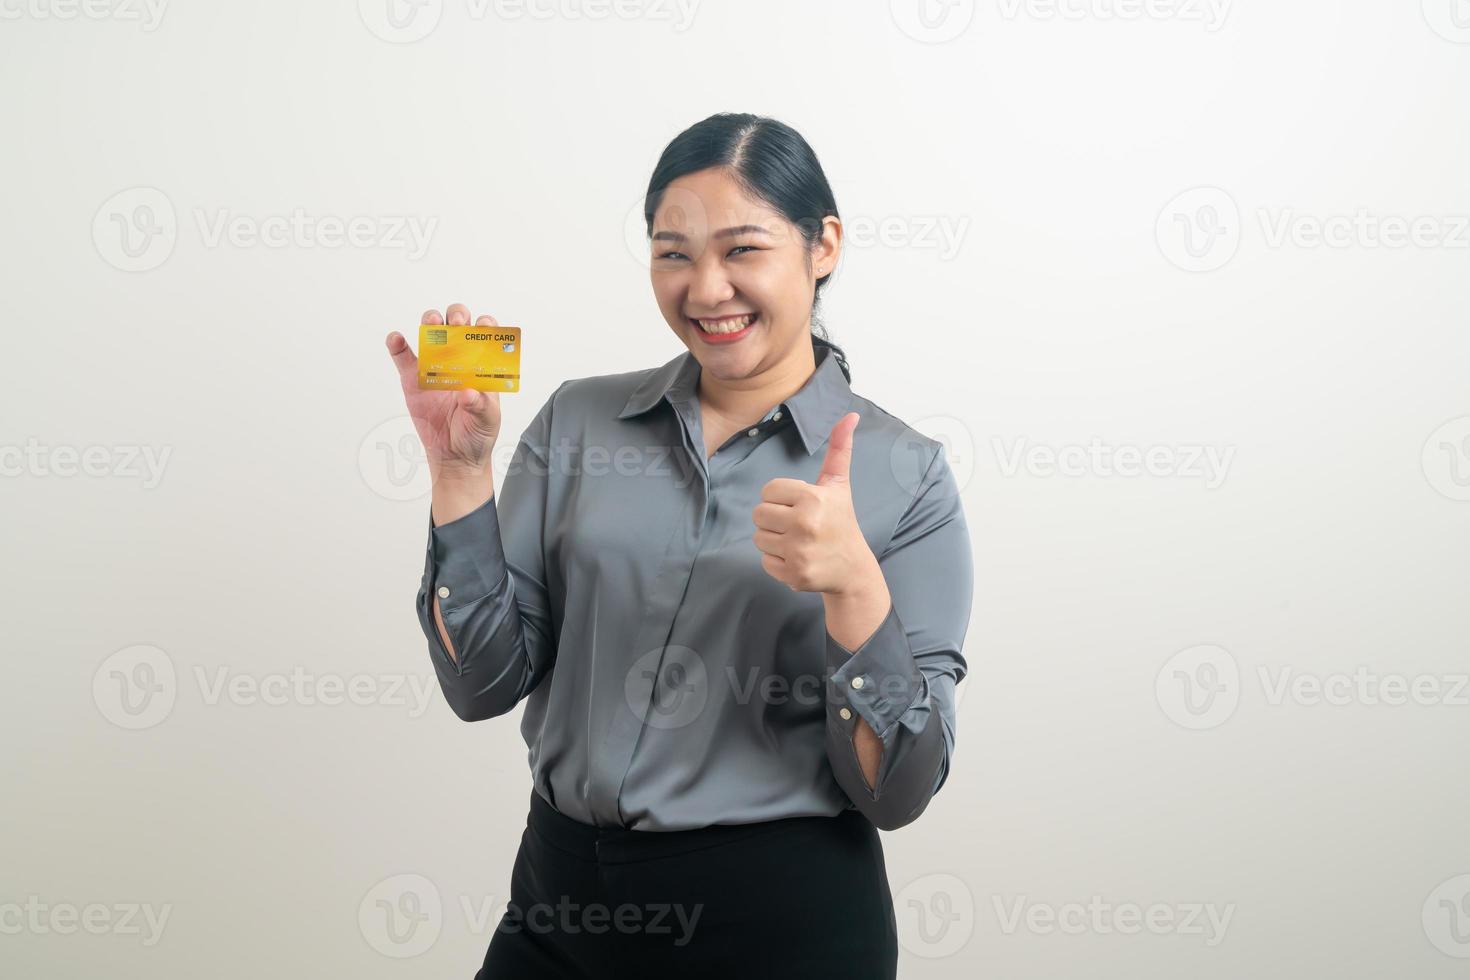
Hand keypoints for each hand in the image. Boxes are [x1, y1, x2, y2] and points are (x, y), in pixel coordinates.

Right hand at [386, 303, 502, 477]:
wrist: (454, 456)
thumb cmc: (477, 434)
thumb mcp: (487, 420)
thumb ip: (481, 405)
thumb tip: (468, 392)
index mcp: (481, 365)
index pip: (485, 335)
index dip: (485, 325)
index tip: (483, 327)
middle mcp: (459, 359)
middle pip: (457, 325)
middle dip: (458, 316)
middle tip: (457, 324)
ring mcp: (435, 367)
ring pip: (431, 334)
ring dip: (431, 322)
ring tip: (431, 324)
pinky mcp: (413, 379)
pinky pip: (403, 357)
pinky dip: (397, 345)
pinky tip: (396, 339)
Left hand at [752, 411, 880, 594]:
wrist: (853, 569)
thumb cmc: (841, 521)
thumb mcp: (839, 484)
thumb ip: (839, 449)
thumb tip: (850, 415)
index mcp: (813, 498)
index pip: (768, 491)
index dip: (781, 498)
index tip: (800, 506)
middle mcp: (804, 524)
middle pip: (758, 514)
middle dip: (774, 519)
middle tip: (797, 525)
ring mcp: (798, 552)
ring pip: (758, 538)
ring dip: (774, 540)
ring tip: (797, 541)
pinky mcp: (793, 574)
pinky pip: (764, 561)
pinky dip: (777, 561)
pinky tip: (797, 558)